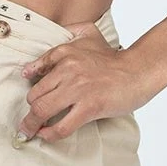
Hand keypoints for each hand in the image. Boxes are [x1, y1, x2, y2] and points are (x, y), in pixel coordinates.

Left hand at [16, 24, 159, 140]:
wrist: (138, 71)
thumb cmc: (115, 58)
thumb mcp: (90, 33)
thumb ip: (72, 30)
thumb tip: (56, 34)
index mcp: (65, 53)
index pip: (35, 70)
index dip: (28, 86)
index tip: (28, 98)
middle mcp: (67, 70)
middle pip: (34, 95)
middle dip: (29, 110)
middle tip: (28, 120)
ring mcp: (78, 90)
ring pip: (42, 111)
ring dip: (32, 124)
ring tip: (30, 131)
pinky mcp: (89, 107)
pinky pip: (62, 126)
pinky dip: (50, 134)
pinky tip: (46, 135)